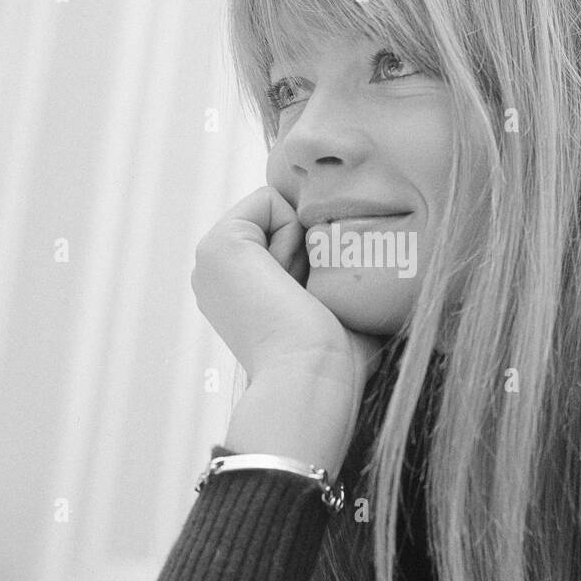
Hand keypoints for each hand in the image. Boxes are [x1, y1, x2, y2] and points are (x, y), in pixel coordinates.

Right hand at [191, 185, 385, 399]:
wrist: (313, 381)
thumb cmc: (336, 361)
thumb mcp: (333, 308)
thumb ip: (333, 275)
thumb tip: (370, 250)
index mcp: (236, 292)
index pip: (287, 234)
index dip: (313, 258)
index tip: (309, 306)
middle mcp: (216, 275)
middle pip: (284, 218)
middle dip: (305, 249)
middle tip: (303, 302)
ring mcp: (210, 259)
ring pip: (278, 208)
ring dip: (301, 245)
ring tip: (295, 295)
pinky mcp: (218, 244)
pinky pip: (269, 200)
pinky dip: (291, 234)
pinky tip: (287, 282)